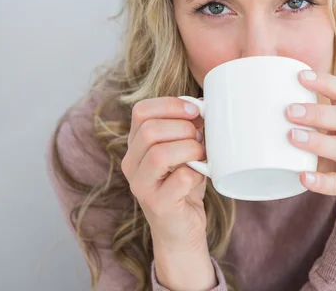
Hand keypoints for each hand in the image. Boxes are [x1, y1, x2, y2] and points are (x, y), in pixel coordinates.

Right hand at [121, 97, 215, 288]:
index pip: (141, 111)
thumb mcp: (184, 151)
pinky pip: (180, 179)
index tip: (195, 111)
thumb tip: (204, 105)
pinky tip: (199, 177)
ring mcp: (141, 186)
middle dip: (184, 129)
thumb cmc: (184, 184)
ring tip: (201, 156)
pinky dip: (196, 174)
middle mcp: (131, 164)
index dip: (170, 105)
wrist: (182, 229)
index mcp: (136, 145)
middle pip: (150, 131)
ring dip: (190, 149)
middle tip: (200, 139)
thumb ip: (188, 128)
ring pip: (160, 154)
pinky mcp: (157, 205)